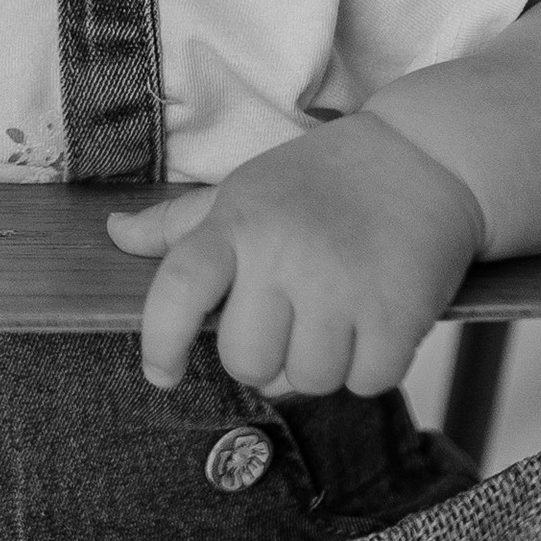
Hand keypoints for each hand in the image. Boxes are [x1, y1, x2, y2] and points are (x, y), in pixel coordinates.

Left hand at [106, 116, 482, 397]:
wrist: (424, 157)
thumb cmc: (320, 180)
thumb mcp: (246, 190)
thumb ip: (179, 224)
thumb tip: (115, 235)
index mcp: (239, 223)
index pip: (176, 290)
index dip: (159, 342)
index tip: (162, 373)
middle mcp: (285, 254)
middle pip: (246, 362)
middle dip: (267, 354)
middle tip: (292, 317)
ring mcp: (343, 285)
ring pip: (308, 381)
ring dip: (324, 362)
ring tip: (340, 312)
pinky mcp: (398, 312)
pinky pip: (366, 382)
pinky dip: (372, 365)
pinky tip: (377, 321)